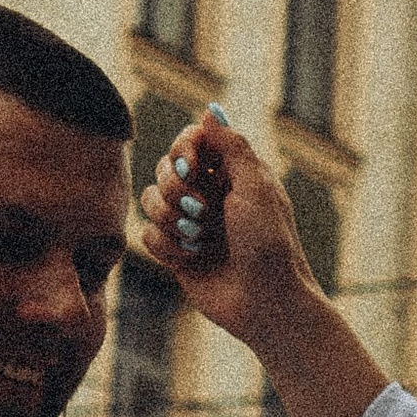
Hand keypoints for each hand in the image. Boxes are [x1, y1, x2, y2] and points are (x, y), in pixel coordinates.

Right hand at [138, 114, 320, 351]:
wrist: (266, 303)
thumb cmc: (269, 244)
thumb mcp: (257, 187)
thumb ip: (232, 147)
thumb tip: (210, 112)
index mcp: (232, 173)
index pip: (192, 140)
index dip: (183, 147)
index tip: (190, 163)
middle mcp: (209, 194)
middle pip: (165, 168)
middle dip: (176, 188)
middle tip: (200, 210)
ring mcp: (191, 223)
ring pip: (150, 200)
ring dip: (169, 218)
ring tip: (197, 238)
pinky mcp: (176, 252)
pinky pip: (147, 235)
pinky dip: (167, 247)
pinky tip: (190, 259)